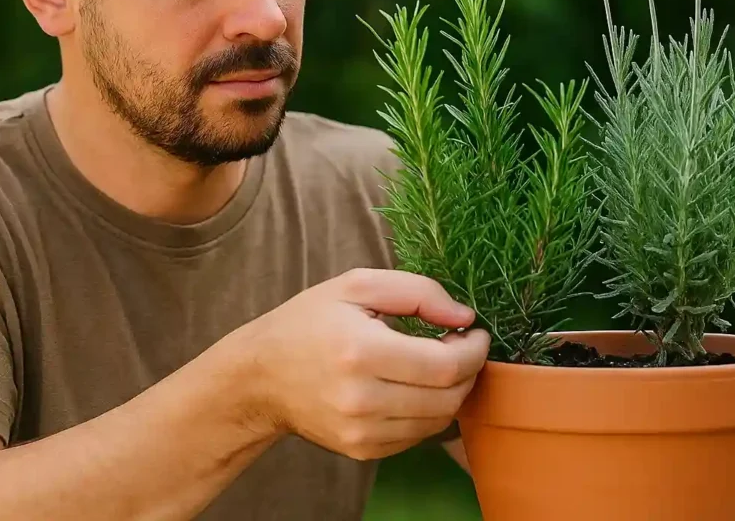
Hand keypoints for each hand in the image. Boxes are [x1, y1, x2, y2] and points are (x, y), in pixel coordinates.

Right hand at [240, 268, 489, 460]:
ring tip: (439, 364)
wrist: (260, 376)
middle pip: (448, 397)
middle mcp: (361, 400)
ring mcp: (360, 432)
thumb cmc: (309, 322)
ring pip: (438, 421)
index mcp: (360, 351)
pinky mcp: (361, 451)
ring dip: (452, 392)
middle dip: (468, 370)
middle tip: (461, 345)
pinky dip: (429, 412)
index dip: (474, 349)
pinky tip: (415, 387)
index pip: (445, 365)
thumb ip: (417, 292)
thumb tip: (464, 318)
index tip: (474, 331)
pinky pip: (418, 437)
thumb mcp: (356, 285)